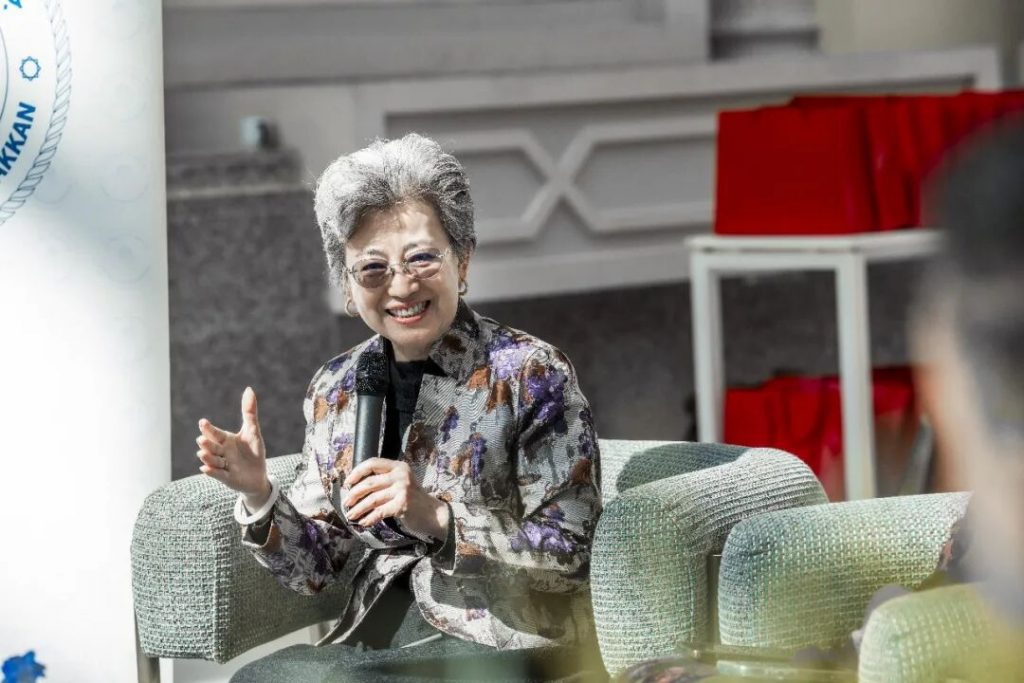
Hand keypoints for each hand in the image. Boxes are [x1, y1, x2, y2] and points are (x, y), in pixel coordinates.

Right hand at [196, 386, 270, 508]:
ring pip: (212, 460)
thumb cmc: (253, 452)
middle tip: (202, 439)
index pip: (215, 433)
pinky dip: (212, 472)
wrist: (259, 475)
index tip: (203, 422)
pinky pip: (218, 475)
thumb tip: (249, 389)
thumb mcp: (253, 431)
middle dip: (207, 443)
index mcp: (225, 440)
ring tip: (202, 453)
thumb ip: (249, 412)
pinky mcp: (227, 478)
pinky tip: (205, 469)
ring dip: (207, 457)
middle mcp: (221, 452)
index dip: (209, 429)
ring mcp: (223, 465)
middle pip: (212, 447)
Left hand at [343, 458, 448, 539]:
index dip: (357, 472)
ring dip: (359, 509)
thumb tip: (355, 487)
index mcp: (398, 466)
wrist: (432, 513)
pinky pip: (379, 512)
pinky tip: (364, 522)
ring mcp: (402, 490)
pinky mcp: (402, 504)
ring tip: (351, 515)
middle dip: (354, 494)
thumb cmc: (412, 499)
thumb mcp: (401, 482)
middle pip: (370, 483)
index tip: (347, 483)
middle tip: (346, 503)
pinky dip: (369, 518)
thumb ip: (384, 480)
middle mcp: (401, 475)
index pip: (372, 463)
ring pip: (372, 499)